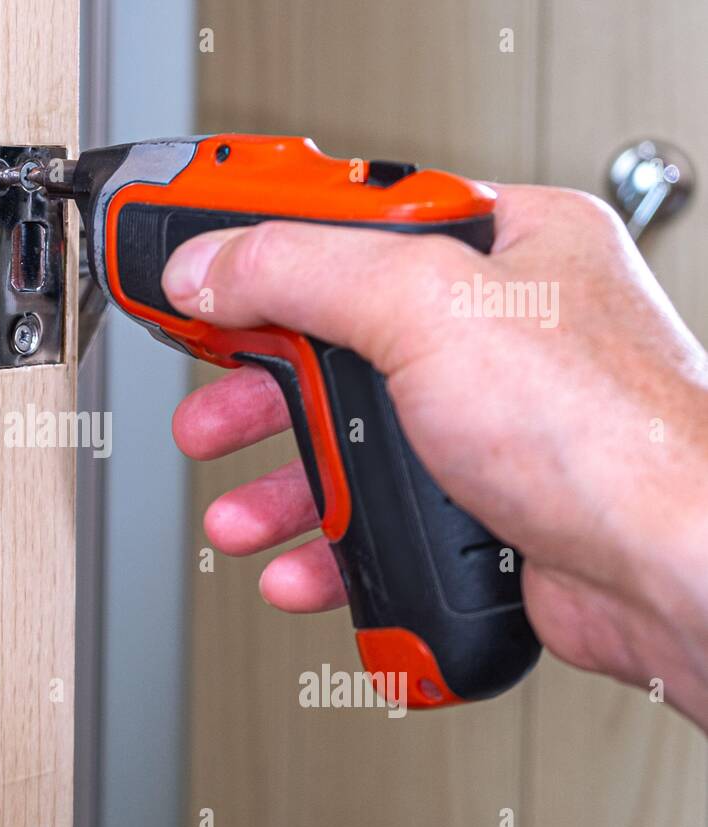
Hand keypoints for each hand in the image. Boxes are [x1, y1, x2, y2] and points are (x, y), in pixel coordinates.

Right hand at [163, 185, 707, 728]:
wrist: (674, 577)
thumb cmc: (611, 436)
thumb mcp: (429, 306)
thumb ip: (303, 271)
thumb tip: (212, 266)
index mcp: (503, 248)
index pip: (352, 223)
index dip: (261, 242)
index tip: (194, 263)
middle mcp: (496, 334)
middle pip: (335, 344)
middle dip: (259, 389)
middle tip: (209, 403)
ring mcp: (487, 426)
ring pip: (349, 444)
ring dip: (280, 485)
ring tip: (239, 509)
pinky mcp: (479, 509)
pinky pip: (376, 518)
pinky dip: (326, 547)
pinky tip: (300, 564)